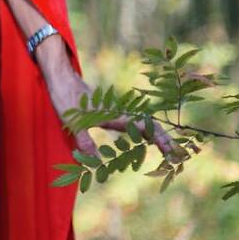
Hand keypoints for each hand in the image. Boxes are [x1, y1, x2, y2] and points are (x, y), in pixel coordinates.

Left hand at [35, 38, 178, 158]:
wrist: (61, 78)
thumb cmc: (66, 98)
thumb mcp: (73, 122)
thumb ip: (84, 141)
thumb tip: (97, 162)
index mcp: (115, 114)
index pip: (144, 126)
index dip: (159, 138)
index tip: (171, 150)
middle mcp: (119, 113)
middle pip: (149, 125)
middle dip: (164, 140)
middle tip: (177, 156)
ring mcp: (116, 113)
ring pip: (143, 124)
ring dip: (156, 136)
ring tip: (169, 152)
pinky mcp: (110, 113)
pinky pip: (132, 124)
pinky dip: (144, 132)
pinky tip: (147, 141)